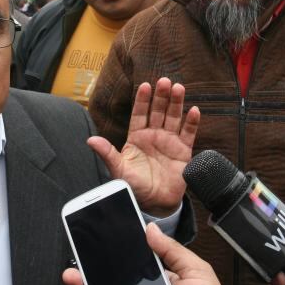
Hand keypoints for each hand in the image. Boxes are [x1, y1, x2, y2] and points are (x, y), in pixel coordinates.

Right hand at [62, 223, 222, 284]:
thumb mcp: (197, 273)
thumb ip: (173, 251)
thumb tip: (150, 228)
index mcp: (163, 282)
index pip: (132, 267)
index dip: (114, 257)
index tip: (96, 247)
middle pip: (115, 283)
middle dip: (93, 273)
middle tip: (75, 268)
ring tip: (77, 282)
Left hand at [87, 77, 199, 216]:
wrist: (155, 204)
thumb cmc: (135, 186)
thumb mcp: (119, 169)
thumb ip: (107, 153)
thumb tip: (90, 140)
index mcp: (137, 137)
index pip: (139, 114)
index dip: (142, 100)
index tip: (144, 86)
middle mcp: (154, 135)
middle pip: (158, 111)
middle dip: (161, 96)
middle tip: (164, 81)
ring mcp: (169, 141)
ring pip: (173, 117)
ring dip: (176, 103)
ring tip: (179, 88)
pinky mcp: (184, 151)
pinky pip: (188, 133)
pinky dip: (191, 122)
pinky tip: (194, 110)